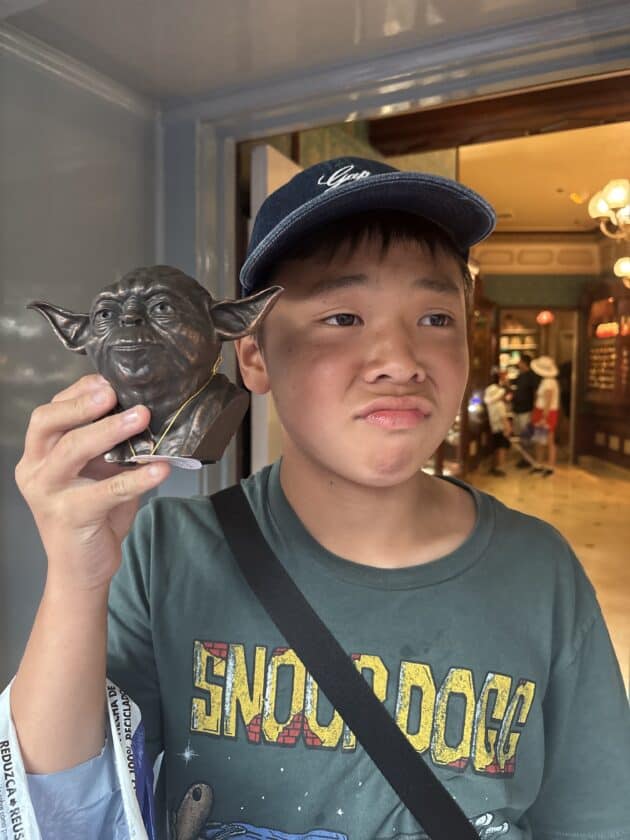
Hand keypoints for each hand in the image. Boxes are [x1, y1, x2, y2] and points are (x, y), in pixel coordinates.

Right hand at [15, 374, 170, 591]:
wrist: (82, 570)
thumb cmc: (92, 516)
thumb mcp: (97, 472)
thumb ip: (109, 445)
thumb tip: (143, 412)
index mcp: (38, 455)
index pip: (49, 412)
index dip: (77, 392)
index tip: (108, 381)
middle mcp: (35, 471)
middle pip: (48, 423)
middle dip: (82, 403)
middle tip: (114, 393)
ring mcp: (48, 494)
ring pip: (73, 450)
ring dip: (109, 430)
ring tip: (141, 417)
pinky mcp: (70, 517)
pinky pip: (106, 491)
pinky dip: (136, 478)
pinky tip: (160, 469)